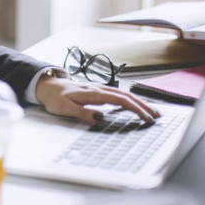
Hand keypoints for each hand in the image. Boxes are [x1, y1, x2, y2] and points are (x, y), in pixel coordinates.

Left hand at [35, 77, 160, 123]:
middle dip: (143, 106)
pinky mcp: (98, 91)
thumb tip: (100, 117)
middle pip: (126, 96)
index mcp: (93, 93)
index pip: (120, 100)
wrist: (48, 86)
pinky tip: (135, 106)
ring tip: (151, 112)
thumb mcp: (64, 108)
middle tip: (156, 117)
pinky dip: (130, 100)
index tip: (146, 118)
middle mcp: (98, 89)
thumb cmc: (55, 98)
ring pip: (123, 94)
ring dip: (138, 103)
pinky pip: (118, 95)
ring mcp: (99, 89)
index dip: (135, 109)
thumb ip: (82, 113)